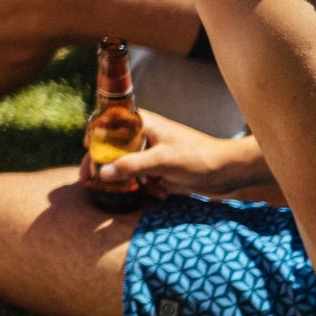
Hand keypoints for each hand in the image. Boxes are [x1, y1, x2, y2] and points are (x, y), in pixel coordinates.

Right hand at [80, 113, 268, 199]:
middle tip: (89, 180)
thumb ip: (130, 166)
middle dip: (103, 165)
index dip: (94, 133)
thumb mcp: (161, 161)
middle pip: (113, 147)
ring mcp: (153, 152)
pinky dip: (147, 186)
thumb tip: (101, 172)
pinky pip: (142, 177)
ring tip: (126, 192)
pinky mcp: (161, 167)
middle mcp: (145, 135)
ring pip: (126, 164)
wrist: (229, 172)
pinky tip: (160, 193)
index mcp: (143, 123)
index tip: (85, 150)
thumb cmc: (198, 157)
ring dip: (128, 180)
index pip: (109, 121)